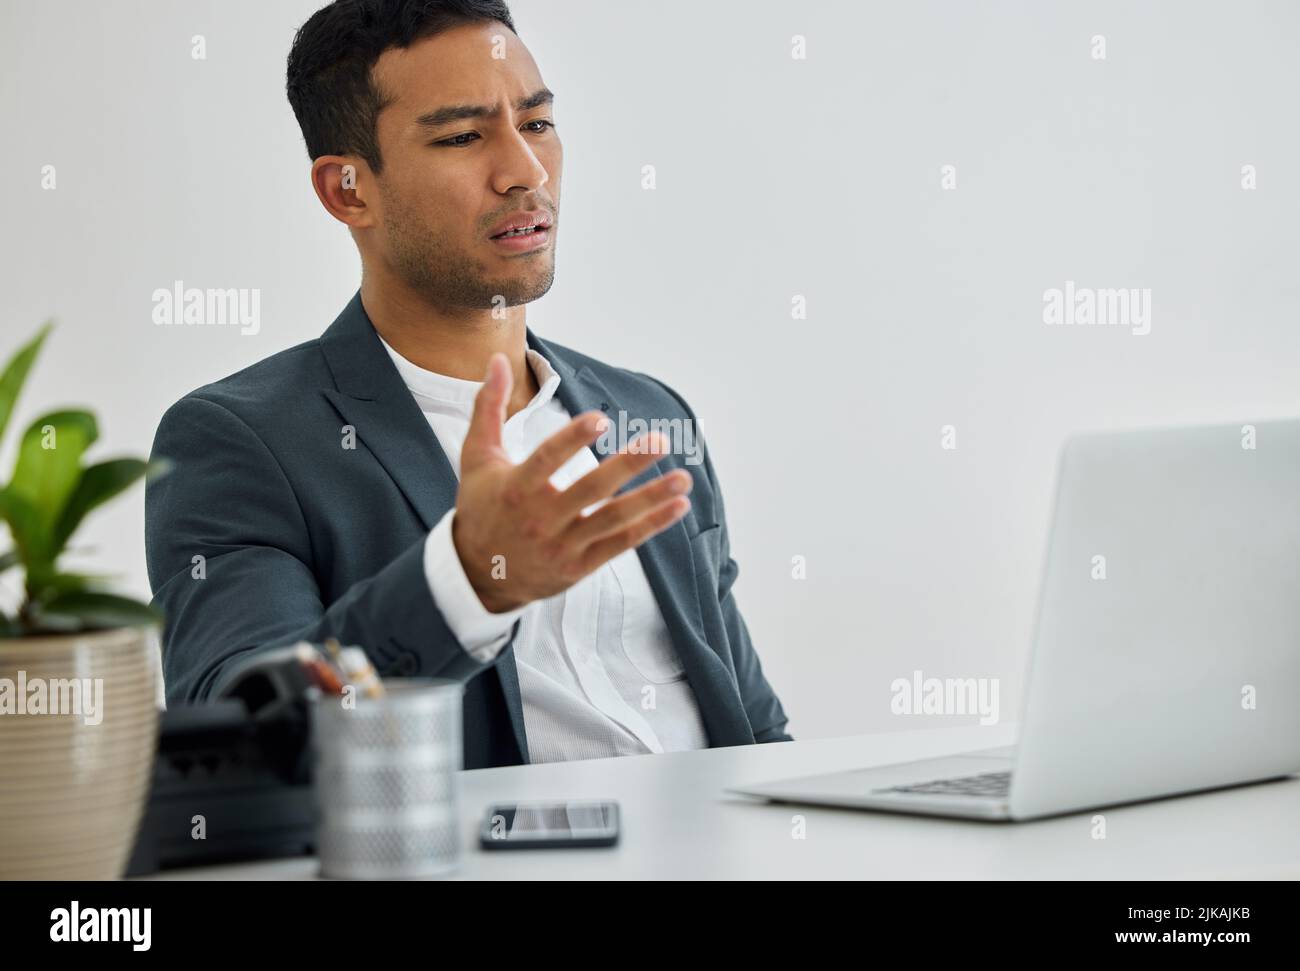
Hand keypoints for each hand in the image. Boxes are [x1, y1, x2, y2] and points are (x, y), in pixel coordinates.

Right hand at [451, 352, 691, 611]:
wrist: (478, 574)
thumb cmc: (481, 507)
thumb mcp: (477, 458)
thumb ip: (488, 408)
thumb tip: (496, 360)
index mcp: (516, 488)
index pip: (547, 461)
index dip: (573, 440)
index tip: (602, 419)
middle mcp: (541, 518)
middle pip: (590, 489)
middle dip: (628, 465)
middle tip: (660, 440)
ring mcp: (562, 544)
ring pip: (612, 519)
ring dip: (651, 499)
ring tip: (684, 479)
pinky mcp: (579, 566)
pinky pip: (620, 544)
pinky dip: (651, 526)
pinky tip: (677, 506)